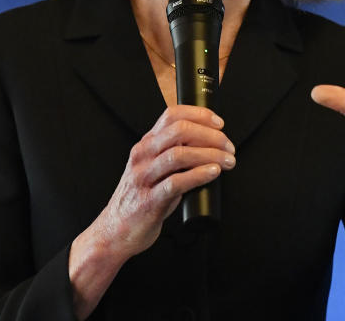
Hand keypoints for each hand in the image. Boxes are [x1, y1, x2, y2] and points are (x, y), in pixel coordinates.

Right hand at [96, 105, 235, 258]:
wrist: (116, 231)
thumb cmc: (141, 199)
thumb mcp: (155, 169)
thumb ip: (174, 155)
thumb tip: (209, 147)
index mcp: (146, 144)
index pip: (172, 115)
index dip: (199, 115)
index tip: (220, 124)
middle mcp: (143, 155)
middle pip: (179, 131)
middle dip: (210, 136)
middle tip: (228, 147)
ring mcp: (143, 177)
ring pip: (179, 154)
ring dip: (210, 155)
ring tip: (227, 161)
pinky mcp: (149, 200)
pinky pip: (176, 182)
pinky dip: (198, 175)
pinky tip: (213, 173)